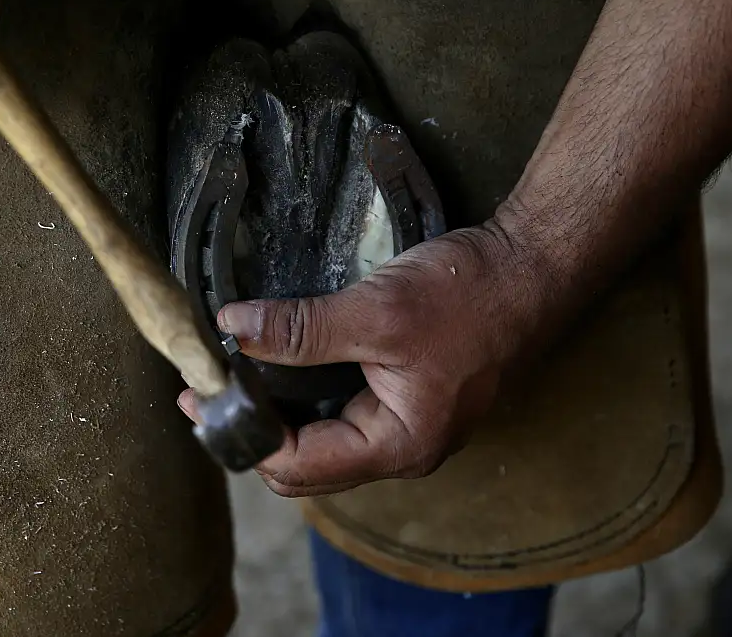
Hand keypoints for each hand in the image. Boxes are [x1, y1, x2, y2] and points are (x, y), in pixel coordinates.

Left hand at [179, 217, 561, 496]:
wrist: (531, 266)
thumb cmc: (470, 295)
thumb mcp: (376, 310)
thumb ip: (302, 329)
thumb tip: (233, 330)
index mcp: (398, 445)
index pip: (297, 464)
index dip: (244, 432)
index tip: (201, 394)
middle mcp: (401, 447)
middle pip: (306, 462)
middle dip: (254, 429)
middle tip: (207, 387)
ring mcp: (406, 422)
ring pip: (322, 437)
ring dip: (277, 411)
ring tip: (234, 371)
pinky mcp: (406, 394)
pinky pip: (342, 409)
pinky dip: (305, 391)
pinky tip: (279, 358)